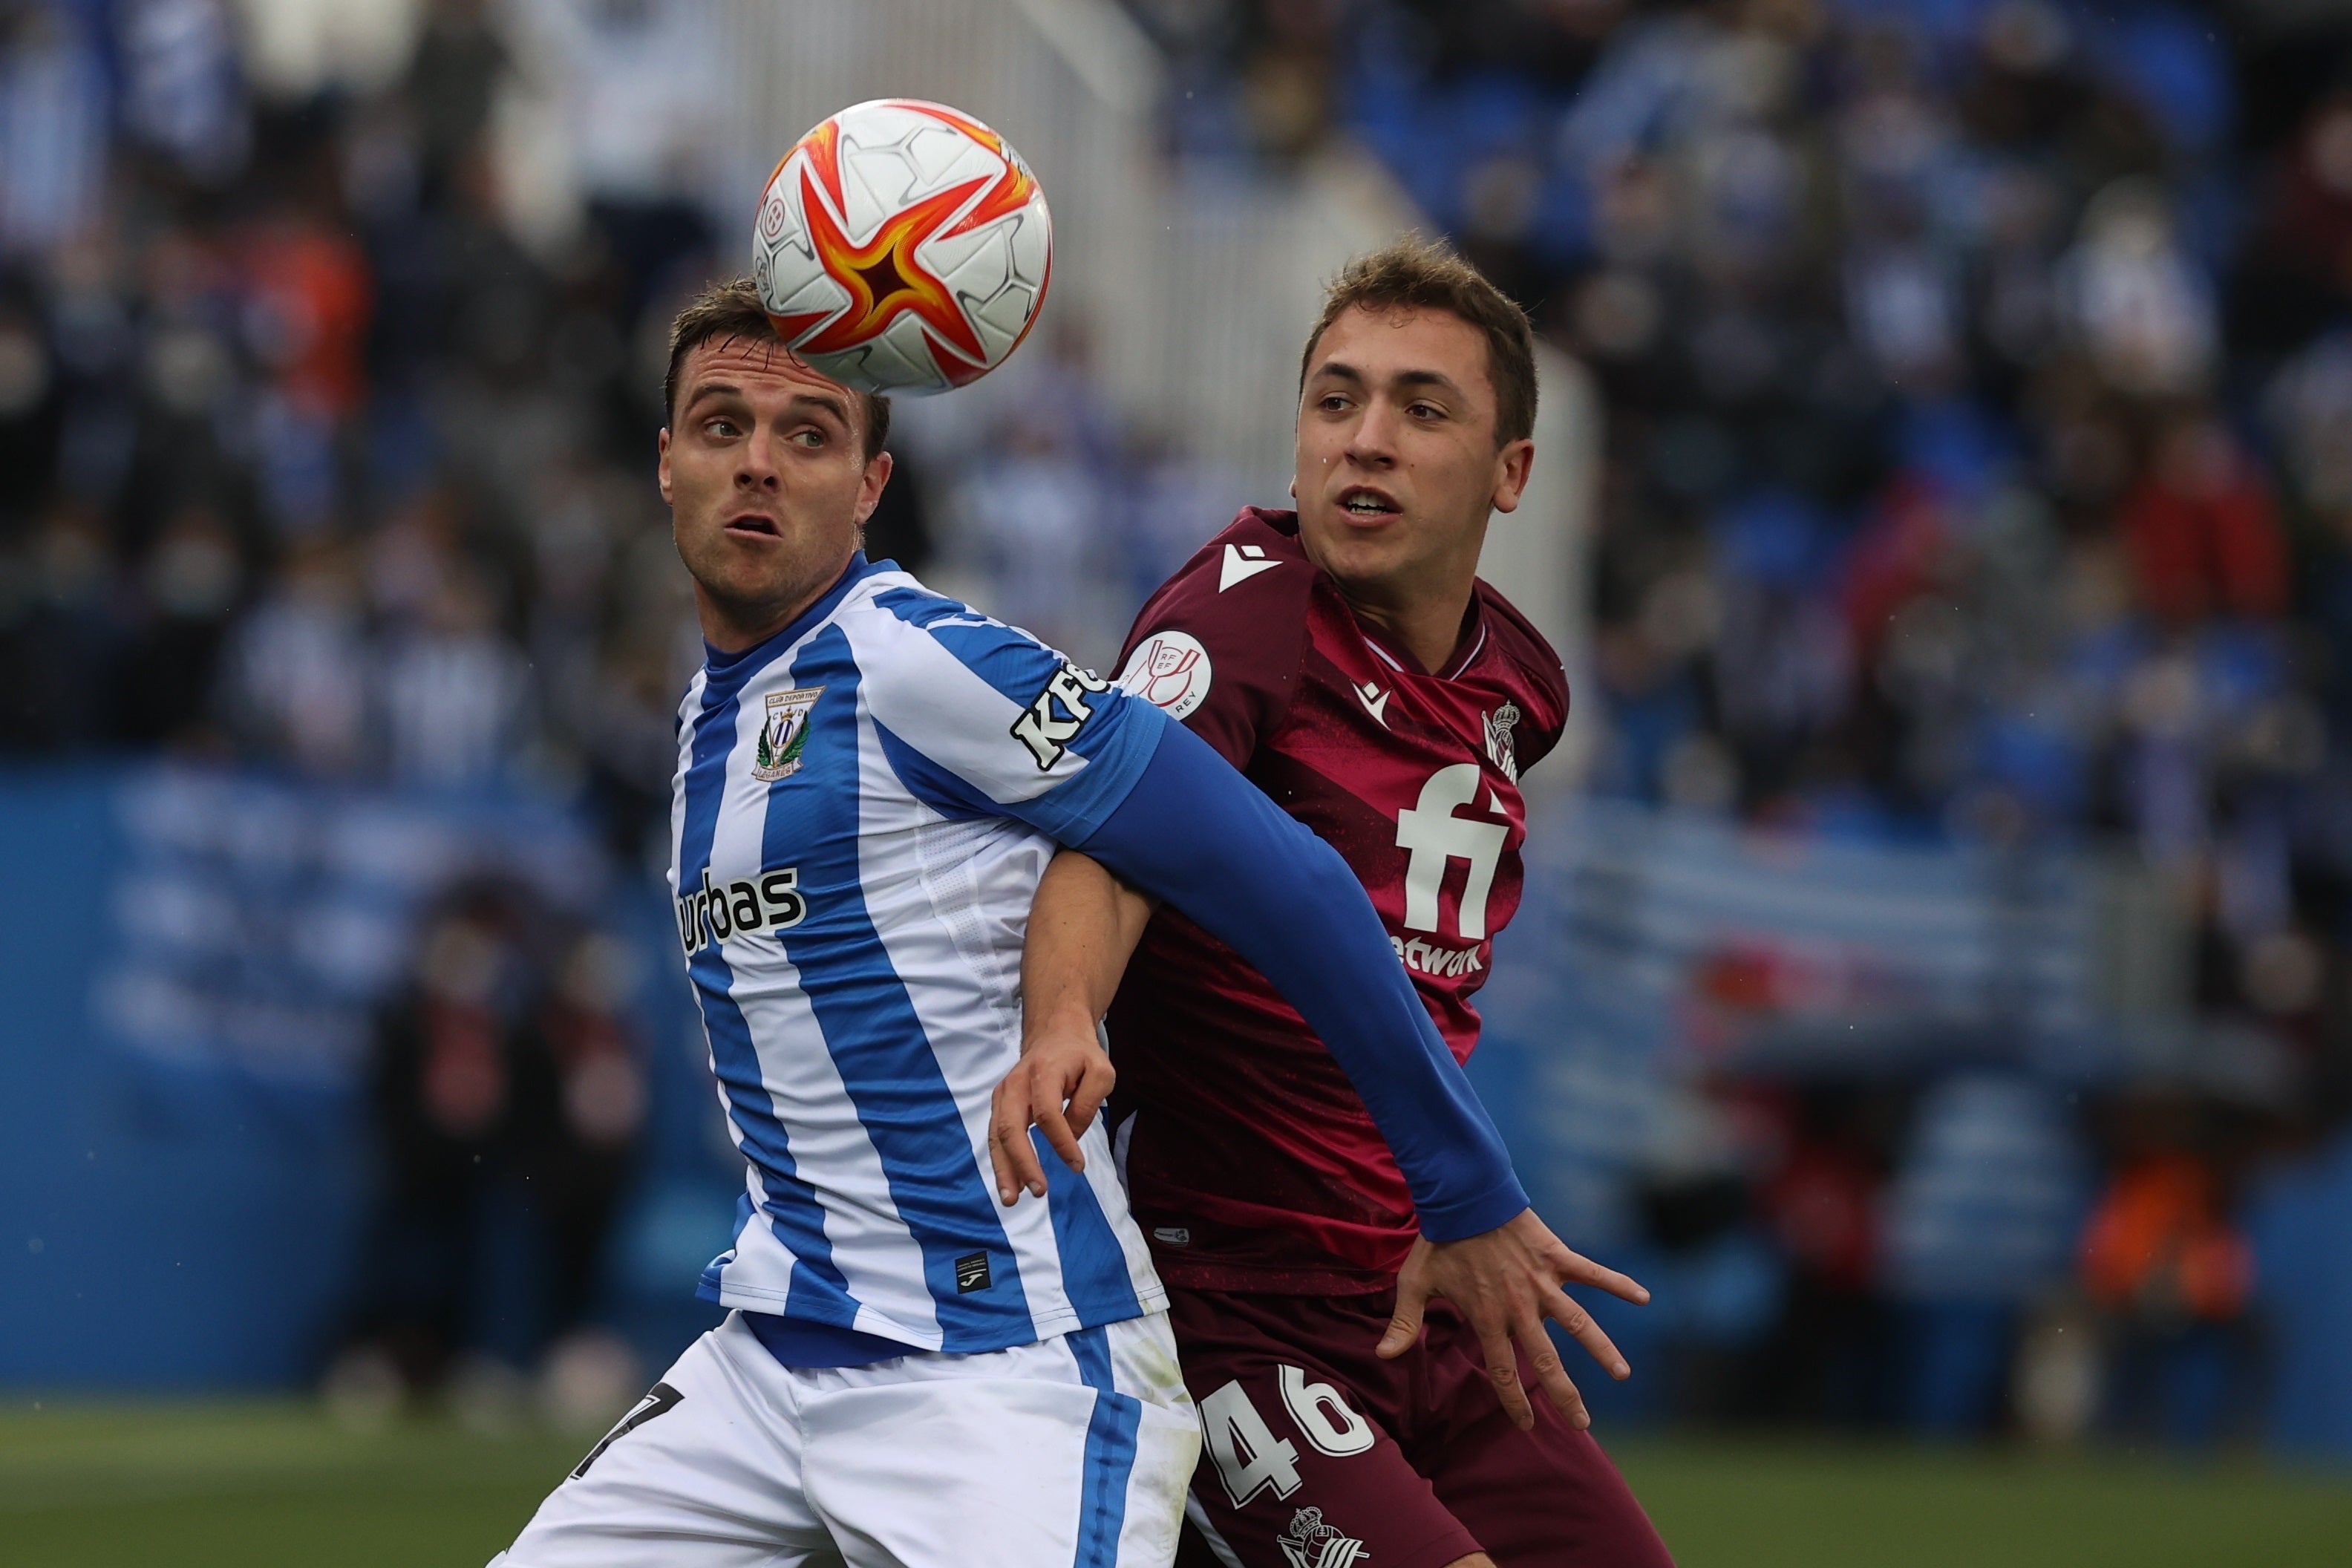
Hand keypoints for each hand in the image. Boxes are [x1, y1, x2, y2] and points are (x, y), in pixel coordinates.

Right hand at [988, 1022, 1114, 1204]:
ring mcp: (1004, 1094)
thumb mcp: (1101, 1072)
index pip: (1048, 1114)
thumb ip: (1088, 1105)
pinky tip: (1011, 1184)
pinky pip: (996, 1136)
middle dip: (1023, 1163)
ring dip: (1004, 1169)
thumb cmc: (1080, 1055)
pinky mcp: (1000, 1104)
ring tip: (1012, 1199)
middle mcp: (1017, 1083)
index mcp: (1044, 1072)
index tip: (1078, 1166)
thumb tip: (1071, 1137)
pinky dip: (1002, 1161)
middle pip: (1012, 1128)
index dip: (1062, 1143)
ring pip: (997, 1135)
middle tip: (1040, 1191)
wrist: (1054, 1033)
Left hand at [1376, 1208, 1648, 1432]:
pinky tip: (1644, 1297)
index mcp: (1487, 1318)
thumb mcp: (1414, 1283)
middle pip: (1546, 1360)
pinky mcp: (1556, 1257)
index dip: (1514, 1401)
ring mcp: (1542, 1283)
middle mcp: (1519, 1307)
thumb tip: (1384, 1356)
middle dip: (1565, 1395)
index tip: (1526, 1426)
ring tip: (1623, 1374)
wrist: (1463, 1195)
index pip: (1503, 1371)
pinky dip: (1619, 1283)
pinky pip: (1593, 1272)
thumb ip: (1404, 1323)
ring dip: (1601, 1349)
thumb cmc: (1439, 1240)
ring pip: (1578, 1323)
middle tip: (1583, 1425)